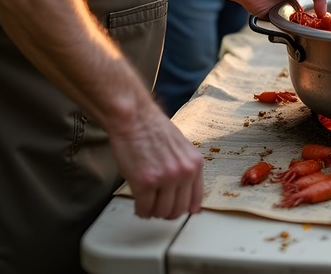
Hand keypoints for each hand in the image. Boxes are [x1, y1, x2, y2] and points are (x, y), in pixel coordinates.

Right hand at [108, 101, 204, 218]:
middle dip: (167, 212)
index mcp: (195, 164)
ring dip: (153, 211)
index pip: (196, 199)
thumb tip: (184, 192)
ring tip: (147, 203)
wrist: (135, 119)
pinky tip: (138, 203)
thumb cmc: (154, 130)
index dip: (184, 208)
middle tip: (158, 206)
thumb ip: (185, 168)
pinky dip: (140, 210)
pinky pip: (144, 209)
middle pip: (178, 210)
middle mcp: (184, 173)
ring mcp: (165, 179)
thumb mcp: (182, 148)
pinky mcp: (145, 183)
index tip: (177, 209)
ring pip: (161, 212)